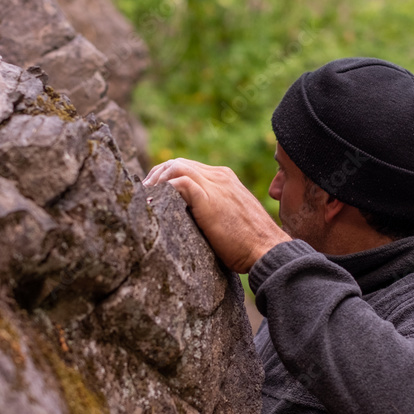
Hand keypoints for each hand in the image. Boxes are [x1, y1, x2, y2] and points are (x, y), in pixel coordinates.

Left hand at [143, 158, 290, 272]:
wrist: (268, 249)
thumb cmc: (251, 242)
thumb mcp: (232, 217)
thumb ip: (215, 209)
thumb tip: (191, 217)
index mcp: (226, 179)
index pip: (190, 167)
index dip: (169, 175)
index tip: (156, 190)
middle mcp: (220, 177)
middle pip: (180, 163)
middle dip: (158, 174)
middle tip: (145, 191)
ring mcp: (216, 186)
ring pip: (177, 167)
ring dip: (158, 178)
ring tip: (147, 193)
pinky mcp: (209, 200)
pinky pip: (180, 182)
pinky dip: (164, 187)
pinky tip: (155, 199)